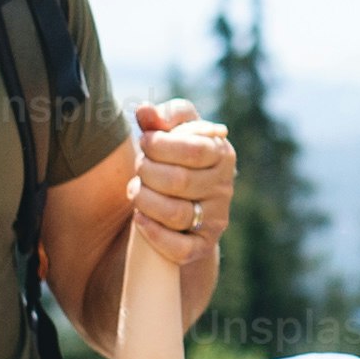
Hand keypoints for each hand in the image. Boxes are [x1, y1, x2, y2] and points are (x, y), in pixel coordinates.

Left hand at [129, 97, 233, 267]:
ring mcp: (216, 218)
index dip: (161, 145)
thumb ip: (160, 119)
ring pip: (175, 213)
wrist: (185, 205)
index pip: (194, 149)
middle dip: (147, 172)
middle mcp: (224, 187)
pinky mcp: (203, 246)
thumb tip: (144, 110)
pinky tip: (140, 219)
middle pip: (180, 181)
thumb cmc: (175, 161)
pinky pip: (179, 247)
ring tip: (135, 191)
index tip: (145, 141)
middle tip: (139, 168)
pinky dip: (154, 233)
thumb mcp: (172, 134)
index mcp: (221, 154)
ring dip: (144, 200)